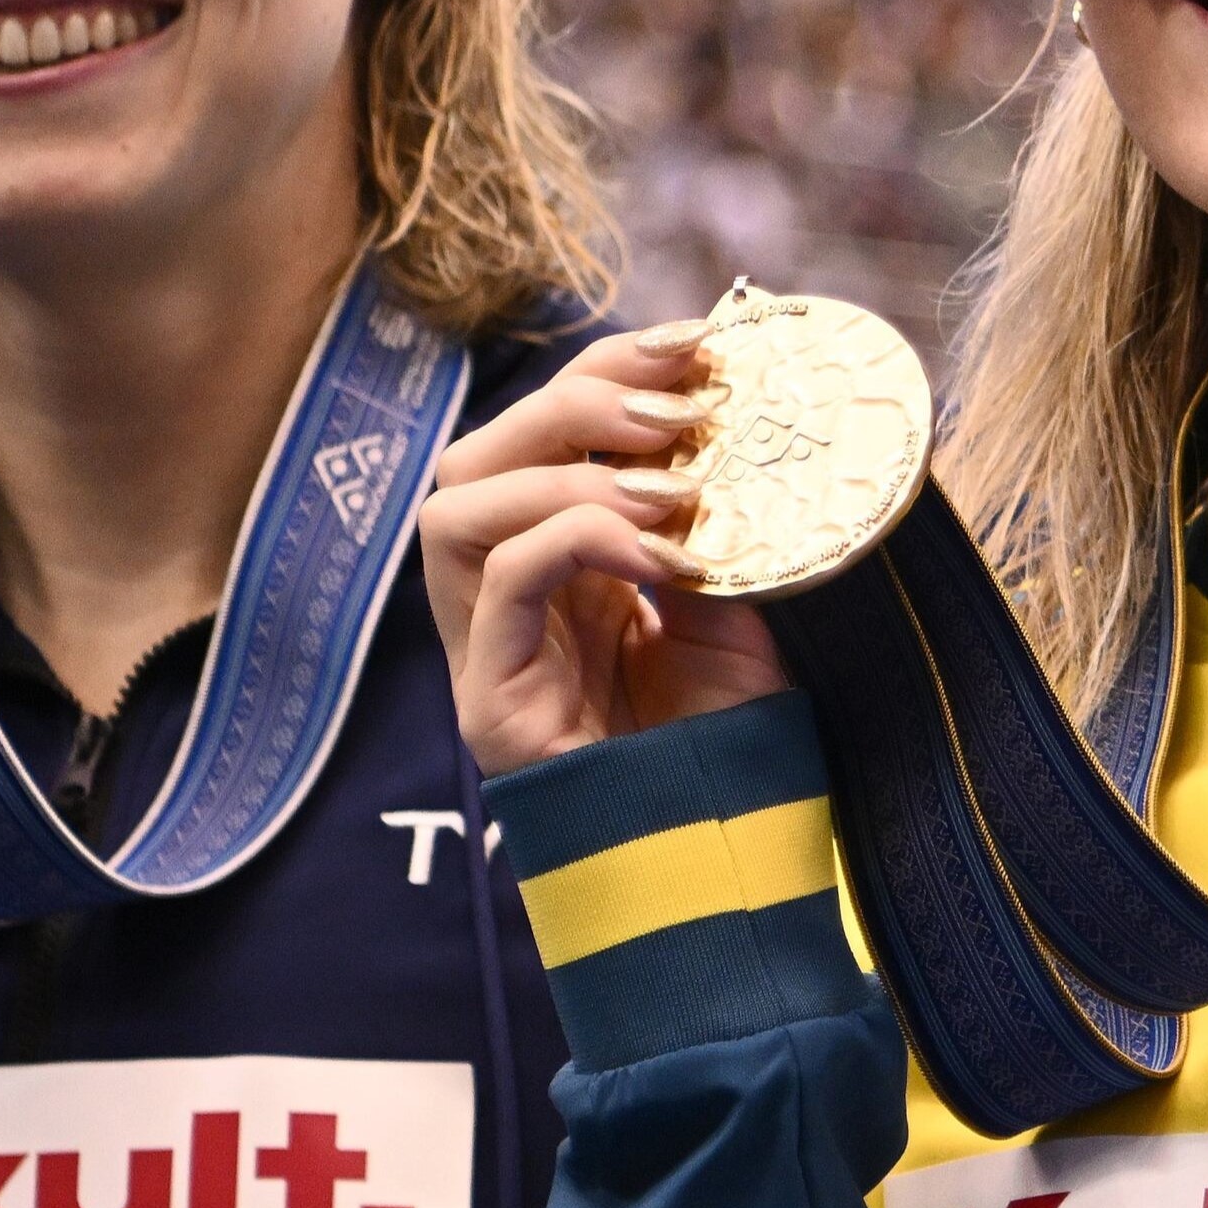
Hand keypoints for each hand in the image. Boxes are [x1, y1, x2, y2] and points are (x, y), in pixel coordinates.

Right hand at [418, 323, 792, 774]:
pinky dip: (576, 538)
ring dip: (568, 468)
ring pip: (457, 503)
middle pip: (482, 450)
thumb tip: (750, 421)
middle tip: (683, 409)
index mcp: (563, 560)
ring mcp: (487, 645)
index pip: (546, 429)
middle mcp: (508, 593)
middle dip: (579, 400)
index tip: (701, 344)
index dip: (611, 370)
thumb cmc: (732, 745)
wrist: (725, 864)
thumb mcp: (743, 609)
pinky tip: (661, 554)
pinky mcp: (489, 698)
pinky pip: (498, 580)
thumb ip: (724, 525)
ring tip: (670, 486)